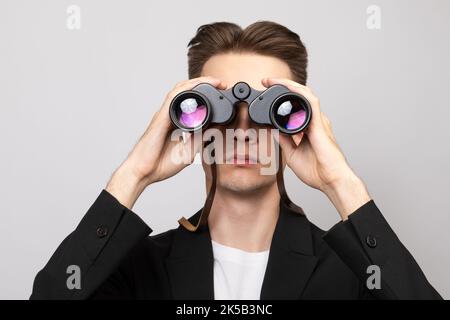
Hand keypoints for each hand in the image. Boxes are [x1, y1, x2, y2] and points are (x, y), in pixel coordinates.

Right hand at [106, 77, 226, 208]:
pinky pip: (172, 98)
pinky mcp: (160, 117)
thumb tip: (214, 130)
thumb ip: (199, 140)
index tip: (222, 93)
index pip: (193, 103)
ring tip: (214, 81)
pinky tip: (196, 86)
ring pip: (180, 90)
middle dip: (205, 84)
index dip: (208, 95)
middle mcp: (171, 116)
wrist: (143, 172)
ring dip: (197, 83)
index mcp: (178, 123)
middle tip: (221, 84)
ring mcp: (165, 115)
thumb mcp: (189, 151)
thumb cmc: (160, 164)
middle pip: (187, 92)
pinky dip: (185, 90)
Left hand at [262, 78, 370, 219]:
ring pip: (304, 94)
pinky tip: (287, 86)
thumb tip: (273, 129)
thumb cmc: (316, 170)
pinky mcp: (320, 122)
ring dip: (288, 85)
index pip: (294, 108)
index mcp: (307, 129)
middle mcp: (314, 122)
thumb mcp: (292, 153)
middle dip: (282, 86)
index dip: (281, 99)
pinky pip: (310, 100)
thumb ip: (284, 140)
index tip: (265, 94)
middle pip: (299, 97)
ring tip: (273, 81)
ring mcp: (318, 121)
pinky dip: (298, 91)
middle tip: (266, 82)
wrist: (330, 180)